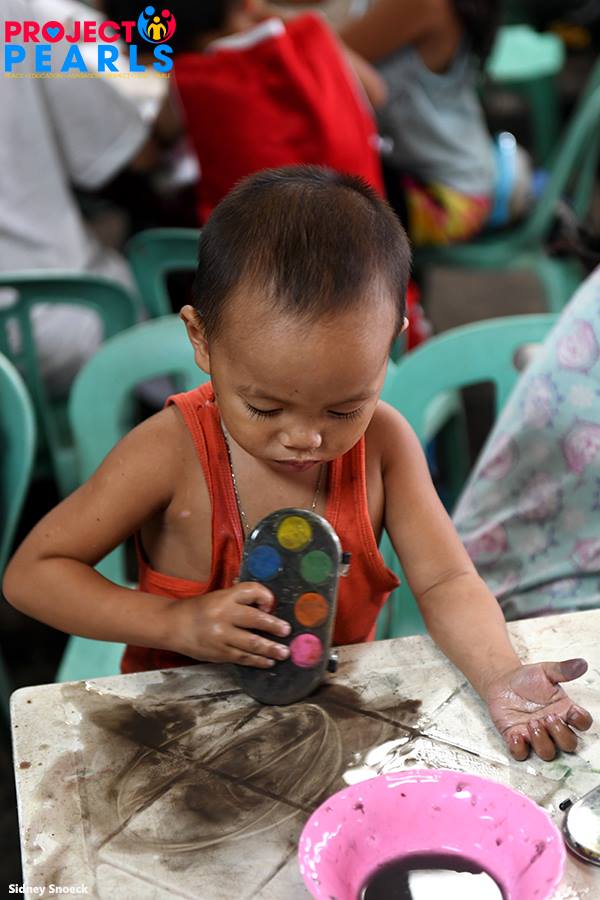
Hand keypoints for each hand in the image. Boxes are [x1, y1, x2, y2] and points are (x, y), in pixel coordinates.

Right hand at [165, 583, 290, 667]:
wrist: (173, 625)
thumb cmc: (200, 609)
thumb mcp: (219, 597)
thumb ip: (240, 600)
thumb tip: (268, 610)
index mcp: (224, 597)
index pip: (251, 590)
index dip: (265, 597)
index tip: (271, 606)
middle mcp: (223, 614)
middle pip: (255, 619)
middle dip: (274, 626)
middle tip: (287, 631)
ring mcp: (221, 636)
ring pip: (252, 643)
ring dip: (270, 649)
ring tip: (284, 652)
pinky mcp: (219, 653)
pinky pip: (242, 657)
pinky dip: (257, 660)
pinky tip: (268, 662)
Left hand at [484, 658, 592, 760]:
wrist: (502, 682)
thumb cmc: (527, 679)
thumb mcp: (545, 671)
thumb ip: (563, 670)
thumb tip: (582, 663)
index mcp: (564, 710)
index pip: (583, 724)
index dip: (581, 722)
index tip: (573, 712)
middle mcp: (553, 727)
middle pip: (569, 744)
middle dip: (561, 735)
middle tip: (548, 718)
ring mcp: (535, 735)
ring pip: (548, 752)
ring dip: (542, 741)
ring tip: (531, 723)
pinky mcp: (516, 738)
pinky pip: (521, 754)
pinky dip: (519, 749)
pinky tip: (516, 734)